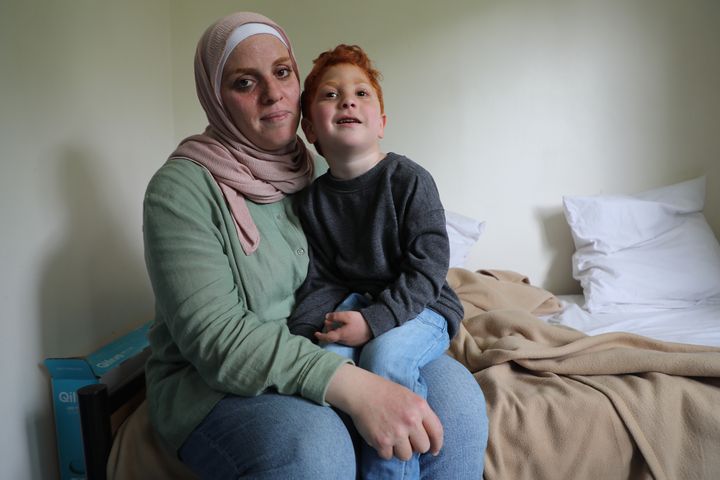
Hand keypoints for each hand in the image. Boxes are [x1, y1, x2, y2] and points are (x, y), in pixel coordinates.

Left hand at [315, 311, 371, 346]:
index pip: (327, 338)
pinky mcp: (355, 342)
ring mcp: (350, 343)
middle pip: (333, 337)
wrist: (374, 327)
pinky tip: (344, 327)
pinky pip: (345, 339)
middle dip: (328, 330)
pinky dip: (341, 333)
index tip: (316, 334)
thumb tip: (327, 317)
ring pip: (339, 338)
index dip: (321, 336)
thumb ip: (335, 316)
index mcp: (341, 335)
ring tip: (336, 323)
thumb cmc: (360, 321)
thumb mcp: (347, 315)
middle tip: (328, 321)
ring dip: (335, 331)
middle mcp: (344, 341)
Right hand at [325, 364, 443, 460]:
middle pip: (423, 447)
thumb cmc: (386, 393)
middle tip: (406, 440)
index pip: (437, 432)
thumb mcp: (410, 396)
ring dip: (400, 450)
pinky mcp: (382, 441)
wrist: (361, 391)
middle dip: (415, 446)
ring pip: (407, 455)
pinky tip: (381, 438)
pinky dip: (384, 450)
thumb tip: (430, 439)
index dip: (437, 444)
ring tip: (392, 438)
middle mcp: (411, 420)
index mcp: (420, 407)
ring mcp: (396, 432)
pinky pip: (389, 456)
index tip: (434, 450)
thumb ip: (422, 414)